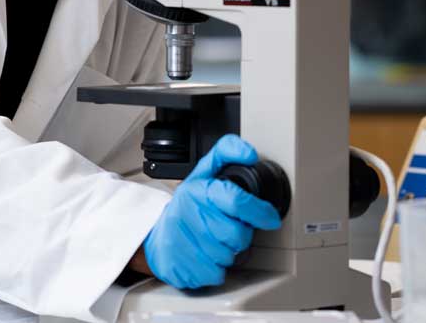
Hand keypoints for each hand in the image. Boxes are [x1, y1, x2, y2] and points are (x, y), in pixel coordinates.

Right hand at [142, 135, 282, 289]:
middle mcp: (189, 214)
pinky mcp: (182, 267)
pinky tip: (206, 255)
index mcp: (199, 190)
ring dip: (228, 252)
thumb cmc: (186, 205)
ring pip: (229, 256)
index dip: (260, 211)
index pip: (236, 200)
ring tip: (215, 241)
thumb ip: (226, 153)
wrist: (155, 235)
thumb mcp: (203, 172)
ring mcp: (183, 242)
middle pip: (237, 235)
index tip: (270, 217)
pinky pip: (216, 273)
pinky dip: (216, 268)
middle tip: (230, 229)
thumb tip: (249, 152)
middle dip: (241, 235)